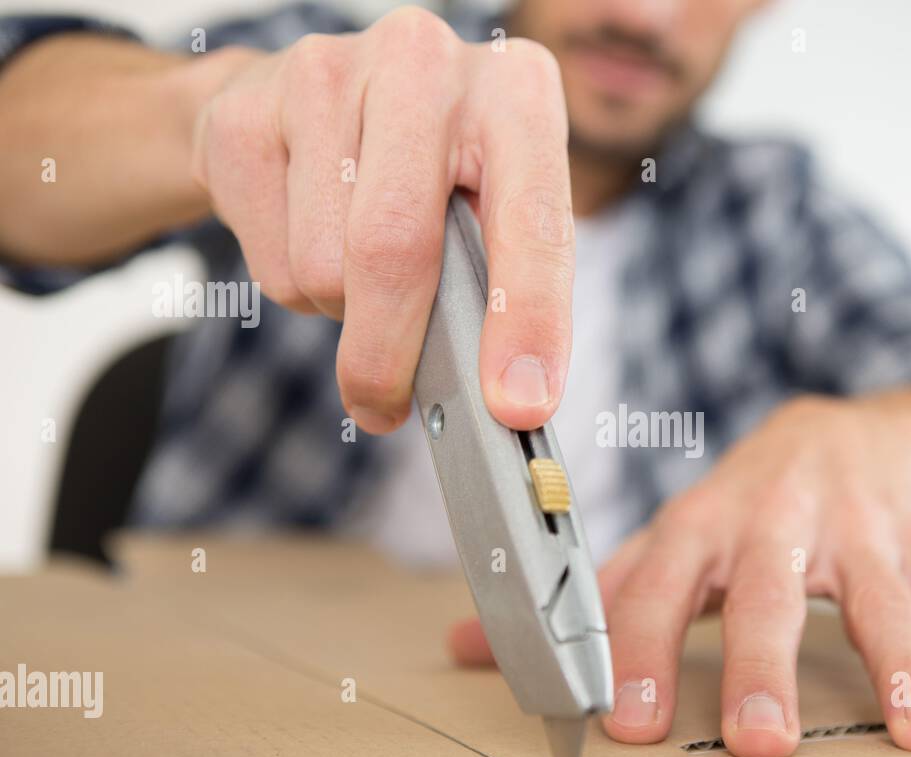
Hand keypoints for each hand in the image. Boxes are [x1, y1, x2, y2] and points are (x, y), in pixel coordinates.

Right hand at [191, 6, 573, 432]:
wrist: (302, 99)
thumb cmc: (426, 172)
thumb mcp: (493, 209)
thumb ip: (507, 287)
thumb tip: (510, 398)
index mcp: (514, 91)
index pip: (531, 221)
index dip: (526, 321)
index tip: (517, 405)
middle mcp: (424, 61)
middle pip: (395, 249)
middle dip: (390, 354)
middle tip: (386, 405)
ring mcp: (325, 73)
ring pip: (323, 268)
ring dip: (341, 310)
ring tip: (357, 269)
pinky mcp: (244, 110)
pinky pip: (270, 261)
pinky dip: (292, 284)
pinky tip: (306, 233)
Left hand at [449, 394, 910, 756]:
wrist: (847, 425)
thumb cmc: (742, 501)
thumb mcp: (667, 537)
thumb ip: (586, 595)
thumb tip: (464, 645)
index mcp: (702, 522)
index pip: (657, 585)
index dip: (641, 649)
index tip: (634, 723)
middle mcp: (776, 518)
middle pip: (766, 592)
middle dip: (764, 663)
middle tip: (764, 742)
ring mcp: (858, 525)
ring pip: (882, 596)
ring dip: (908, 667)